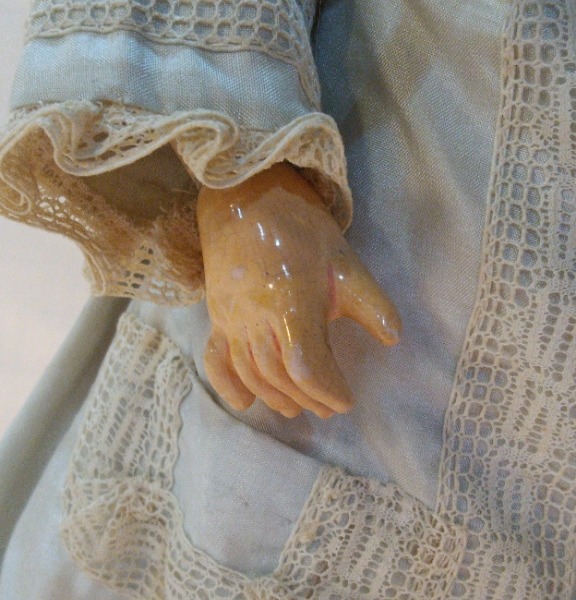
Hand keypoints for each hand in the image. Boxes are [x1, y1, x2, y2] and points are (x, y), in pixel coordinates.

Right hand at [197, 162, 400, 418]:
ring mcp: (231, 321)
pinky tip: (243, 402)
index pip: (306, 365)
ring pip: (251, 372)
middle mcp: (256, 319)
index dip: (327, 390)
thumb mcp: (344, 262)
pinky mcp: (216, 318)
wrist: (246, 201)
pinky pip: (217, 360)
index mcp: (290, 304)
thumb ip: (370, 303)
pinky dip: (228, 385)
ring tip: (298, 407)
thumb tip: (394, 338)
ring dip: (275, 396)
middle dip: (308, 397)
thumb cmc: (300, 230)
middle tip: (329, 407)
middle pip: (279, 376)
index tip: (347, 400)